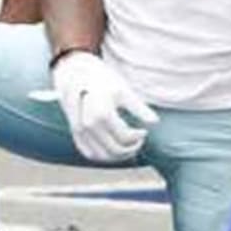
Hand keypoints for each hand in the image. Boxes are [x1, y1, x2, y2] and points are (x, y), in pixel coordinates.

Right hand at [30, 51, 158, 162]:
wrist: (77, 73)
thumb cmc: (102, 80)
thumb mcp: (124, 90)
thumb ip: (139, 108)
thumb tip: (155, 122)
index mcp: (102, 113)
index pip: (125, 137)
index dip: (138, 137)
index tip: (144, 131)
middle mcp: (88, 125)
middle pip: (114, 149)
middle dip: (130, 149)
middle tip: (139, 141)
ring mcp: (79, 131)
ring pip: (101, 156)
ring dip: (117, 156)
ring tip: (129, 147)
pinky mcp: (75, 133)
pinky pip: (89, 153)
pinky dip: (103, 156)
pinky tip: (114, 148)